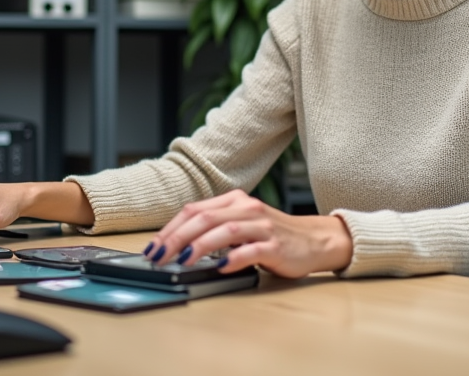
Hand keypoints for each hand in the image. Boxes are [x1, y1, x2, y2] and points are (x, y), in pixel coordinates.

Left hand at [145, 189, 352, 278]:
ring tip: (181, 262)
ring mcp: (262, 226)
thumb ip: (215, 229)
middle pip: (204, 218)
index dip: (170, 229)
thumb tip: (176, 247)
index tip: (153, 247)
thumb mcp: (242, 224)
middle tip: (159, 257)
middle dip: (176, 238)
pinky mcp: (275, 246)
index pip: (194, 210)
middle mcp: (247, 209)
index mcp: (235, 200)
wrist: (315, 240)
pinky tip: (220, 267)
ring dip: (198, 247)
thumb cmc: (273, 236)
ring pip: (224, 231)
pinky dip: (233, 259)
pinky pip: (251, 250)